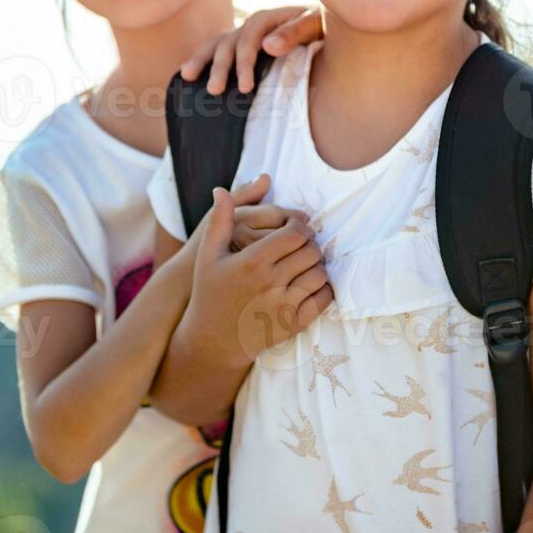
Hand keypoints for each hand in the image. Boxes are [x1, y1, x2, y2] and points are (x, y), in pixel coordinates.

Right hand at [180, 5, 324, 94]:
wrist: (325, 22)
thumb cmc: (323, 25)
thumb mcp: (315, 25)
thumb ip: (294, 34)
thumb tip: (267, 46)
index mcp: (268, 18)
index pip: (249, 40)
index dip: (244, 63)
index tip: (245, 88)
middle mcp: (252, 24)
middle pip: (229, 43)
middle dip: (220, 67)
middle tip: (214, 91)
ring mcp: (244, 32)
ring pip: (217, 44)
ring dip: (202, 60)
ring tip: (188, 77)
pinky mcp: (242, 43)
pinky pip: (217, 48)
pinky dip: (203, 58)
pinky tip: (189, 72)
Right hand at [189, 181, 333, 363]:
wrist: (212, 340)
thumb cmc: (210, 293)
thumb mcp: (208, 256)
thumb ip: (220, 221)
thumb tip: (220, 191)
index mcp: (252, 262)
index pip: (294, 233)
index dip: (300, 226)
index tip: (295, 228)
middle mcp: (270, 283)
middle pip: (311, 251)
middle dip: (310, 243)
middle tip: (303, 244)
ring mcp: (283, 305)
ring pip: (319, 273)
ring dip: (317, 264)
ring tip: (306, 262)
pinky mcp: (293, 324)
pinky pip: (323, 299)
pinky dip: (324, 288)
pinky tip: (312, 283)